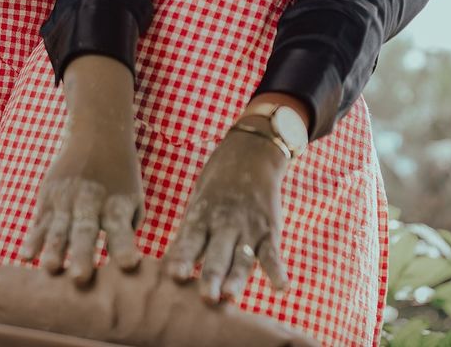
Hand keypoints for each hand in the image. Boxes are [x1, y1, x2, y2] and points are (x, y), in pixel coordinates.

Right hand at [19, 56, 142, 283]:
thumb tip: (119, 268)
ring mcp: (66, 199)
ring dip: (54, 249)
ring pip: (58, 228)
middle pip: (86, 231)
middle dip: (83, 255)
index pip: (122, 230)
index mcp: (117, 206)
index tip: (130, 264)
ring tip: (50, 269)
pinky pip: (39, 222)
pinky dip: (33, 239)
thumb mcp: (133, 198)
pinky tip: (26, 255)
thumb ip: (127, 231)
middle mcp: (91, 202)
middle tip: (80, 278)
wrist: (97, 132)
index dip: (125, 247)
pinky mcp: (47, 196)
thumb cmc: (120, 177)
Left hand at [165, 128, 289, 304]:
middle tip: (206, 297)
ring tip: (230, 295)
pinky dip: (278, 271)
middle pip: (218, 254)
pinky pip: (274, 253)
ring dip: (237, 278)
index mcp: (203, 215)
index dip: (183, 257)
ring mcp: (249, 227)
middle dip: (212, 276)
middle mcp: (225, 223)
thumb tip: (168, 268)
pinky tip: (281, 288)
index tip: (175, 275)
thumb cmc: (216, 184)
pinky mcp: (270, 230)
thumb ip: (189, 235)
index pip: (191, 239)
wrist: (252, 152)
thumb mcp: (198, 201)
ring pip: (243, 258)